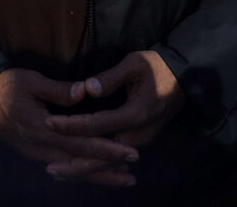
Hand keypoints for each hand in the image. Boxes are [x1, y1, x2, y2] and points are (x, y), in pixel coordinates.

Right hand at [0, 68, 137, 186]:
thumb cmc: (4, 87)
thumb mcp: (31, 81)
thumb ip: (59, 90)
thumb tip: (85, 91)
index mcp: (44, 131)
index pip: (83, 144)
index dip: (108, 150)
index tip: (130, 153)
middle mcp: (42, 149)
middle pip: (81, 165)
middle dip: (107, 172)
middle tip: (132, 177)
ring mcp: (37, 155)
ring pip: (72, 170)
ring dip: (96, 176)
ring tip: (119, 179)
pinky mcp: (33, 154)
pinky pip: (62, 168)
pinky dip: (80, 173)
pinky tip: (90, 173)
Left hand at [45, 51, 185, 182]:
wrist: (186, 77)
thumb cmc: (158, 66)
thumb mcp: (135, 63)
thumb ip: (111, 77)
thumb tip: (87, 89)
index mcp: (136, 115)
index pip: (97, 125)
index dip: (72, 125)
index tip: (49, 123)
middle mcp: (138, 135)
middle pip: (103, 156)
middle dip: (76, 165)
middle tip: (50, 170)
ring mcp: (141, 140)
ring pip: (109, 162)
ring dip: (84, 169)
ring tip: (59, 173)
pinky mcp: (140, 140)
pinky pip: (115, 158)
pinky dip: (96, 165)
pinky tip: (79, 167)